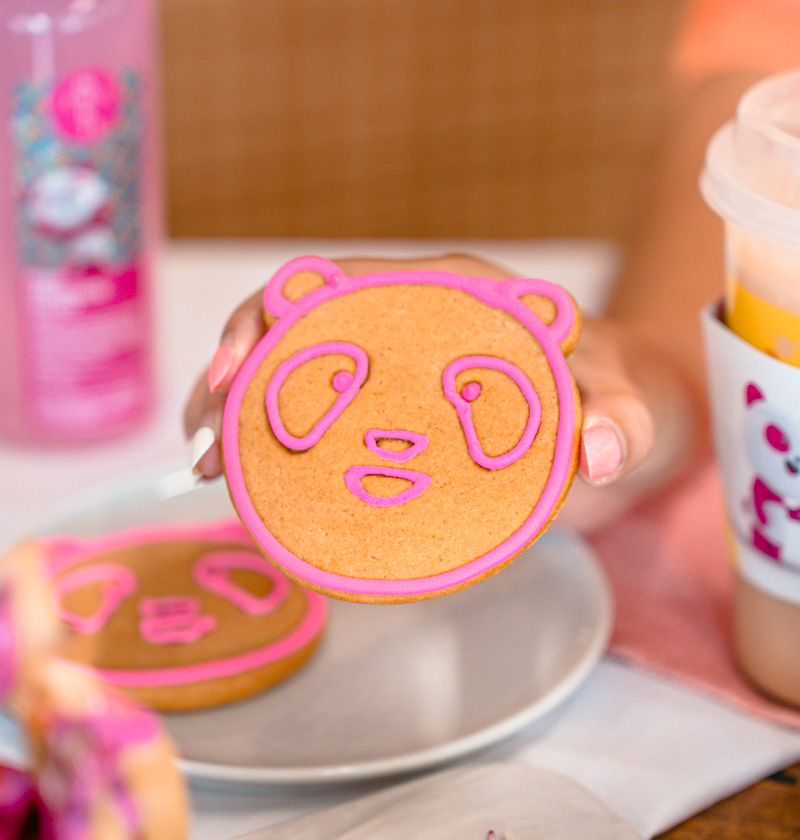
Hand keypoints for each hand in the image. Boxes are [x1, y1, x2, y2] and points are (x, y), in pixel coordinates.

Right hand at [185, 254, 688, 531]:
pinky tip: (253, 490)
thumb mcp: (632, 404)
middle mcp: (408, 326)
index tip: (238, 371)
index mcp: (448, 296)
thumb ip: (623, 419)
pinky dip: (281, 453)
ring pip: (296, 378)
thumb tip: (600, 453)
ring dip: (241, 416)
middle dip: (233, 378)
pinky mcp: (397, 423)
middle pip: (294, 331)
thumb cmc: (624, 395)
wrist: (629, 422)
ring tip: (210, 471)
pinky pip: (325, 426)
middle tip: (205, 449)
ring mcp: (397, 376)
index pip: (336, 285)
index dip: (272, 318)